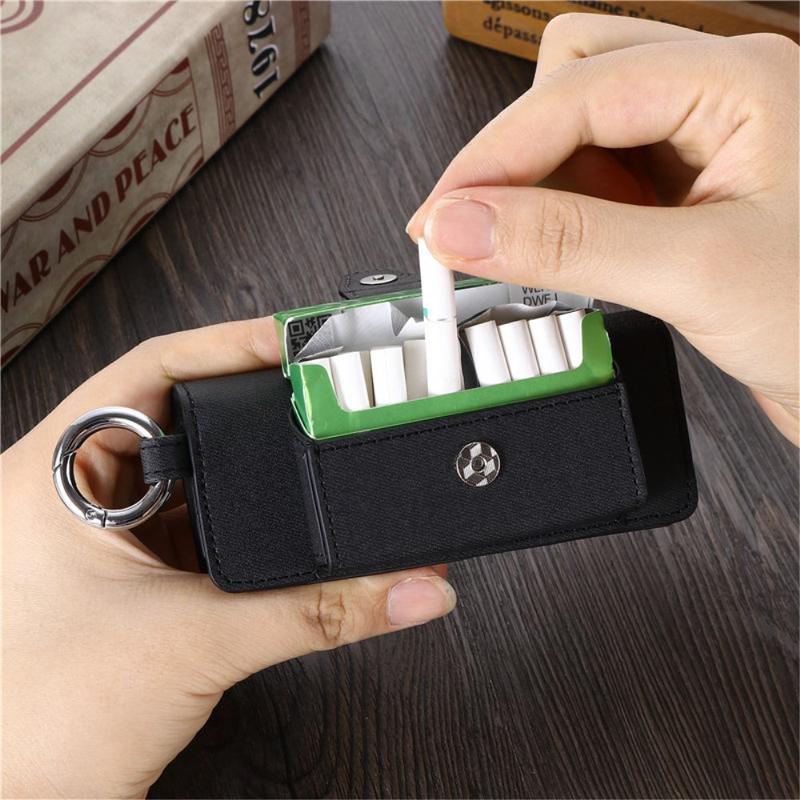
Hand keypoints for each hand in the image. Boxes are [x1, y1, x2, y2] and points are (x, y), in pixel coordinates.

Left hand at [3, 319, 455, 797]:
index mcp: (51, 477)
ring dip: (249, 473)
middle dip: (251, 409)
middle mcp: (70, 495)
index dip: (226, 344)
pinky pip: (198, 523)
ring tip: (299, 456)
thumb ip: (319, 611)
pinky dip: (243, 521)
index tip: (290, 341)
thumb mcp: (198, 644)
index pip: (148, 368)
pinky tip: (274, 525)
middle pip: (179, 414)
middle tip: (309, 395)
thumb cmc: (43, 731)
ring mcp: (101, 536)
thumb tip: (406, 584)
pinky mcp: (131, 573)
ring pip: (194, 474)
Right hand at [407, 16, 798, 443]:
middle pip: (572, 83)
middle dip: (517, 154)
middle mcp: (716, 104)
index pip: (579, 90)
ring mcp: (698, 152)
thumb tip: (462, 223)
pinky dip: (564, 222)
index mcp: (739, 84)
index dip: (497, 155)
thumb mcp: (697, 274)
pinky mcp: (681, 203)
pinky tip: (566, 260)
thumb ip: (568, 244)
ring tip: (529, 253)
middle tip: (476, 226)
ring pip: (578, 136)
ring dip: (538, 191)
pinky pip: (596, 187)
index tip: (442, 218)